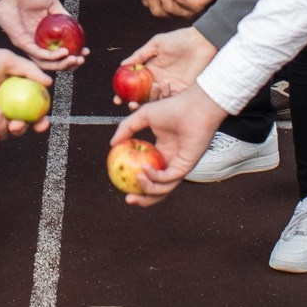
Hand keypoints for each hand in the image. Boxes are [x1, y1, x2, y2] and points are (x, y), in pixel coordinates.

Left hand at [0, 0, 84, 65]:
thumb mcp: (51, 3)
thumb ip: (62, 16)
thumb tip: (76, 28)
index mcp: (42, 34)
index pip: (57, 51)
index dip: (73, 54)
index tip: (86, 52)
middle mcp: (35, 41)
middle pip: (52, 61)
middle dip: (69, 64)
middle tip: (82, 60)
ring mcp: (27, 43)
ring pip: (45, 62)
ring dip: (62, 64)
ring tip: (75, 59)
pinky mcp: (20, 41)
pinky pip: (37, 54)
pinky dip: (52, 56)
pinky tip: (64, 52)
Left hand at [0, 46, 53, 145]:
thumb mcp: (7, 60)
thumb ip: (29, 70)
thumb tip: (49, 83)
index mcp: (12, 94)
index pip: (30, 111)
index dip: (39, 120)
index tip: (43, 122)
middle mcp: (0, 107)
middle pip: (18, 127)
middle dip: (22, 129)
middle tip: (18, 123)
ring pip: (2, 134)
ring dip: (3, 129)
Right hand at [108, 85, 225, 204]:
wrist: (194, 106)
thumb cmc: (173, 108)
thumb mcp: (143, 116)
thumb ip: (126, 128)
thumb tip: (112, 144)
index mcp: (162, 154)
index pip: (149, 175)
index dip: (136, 183)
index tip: (120, 182)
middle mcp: (171, 163)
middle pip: (157, 190)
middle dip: (143, 199)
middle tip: (128, 199)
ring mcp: (179, 166)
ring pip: (164, 189)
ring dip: (149, 189)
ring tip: (138, 178)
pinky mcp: (186, 167)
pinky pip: (169, 179)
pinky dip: (156, 177)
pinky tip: (145, 168)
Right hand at [126, 27, 216, 96]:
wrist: (202, 42)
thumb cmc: (179, 39)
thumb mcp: (156, 44)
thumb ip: (140, 55)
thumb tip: (122, 64)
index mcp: (150, 70)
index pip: (134, 85)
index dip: (124, 93)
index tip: (117, 99)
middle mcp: (158, 81)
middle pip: (142, 97)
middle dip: (133, 104)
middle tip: (129, 105)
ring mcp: (169, 87)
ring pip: (155, 102)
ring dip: (147, 105)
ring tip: (144, 99)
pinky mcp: (181, 91)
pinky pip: (170, 100)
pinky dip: (164, 102)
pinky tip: (160, 96)